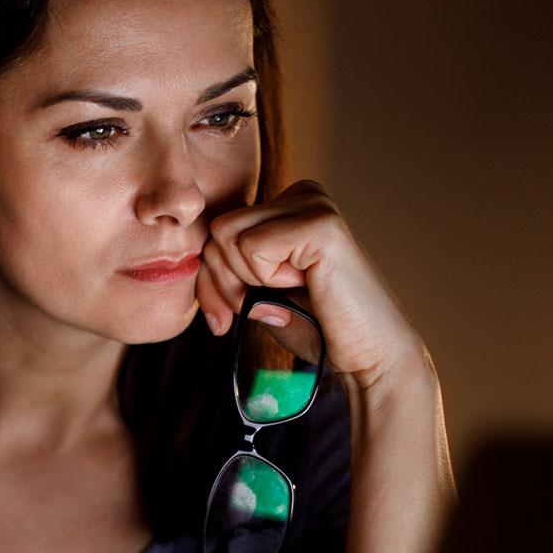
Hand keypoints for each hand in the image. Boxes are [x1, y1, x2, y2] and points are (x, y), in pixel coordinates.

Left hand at [196, 178, 426, 390]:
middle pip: (217, 231)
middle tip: (267, 308)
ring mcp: (313, 204)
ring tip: (290, 295)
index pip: (218, 227)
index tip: (227, 316)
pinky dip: (266, 280)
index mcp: (289, 203)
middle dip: (227, 283)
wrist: (369, 359)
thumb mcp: (253, 293)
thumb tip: (182, 262)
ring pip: (227, 237)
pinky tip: (305, 287)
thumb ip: (221, 270)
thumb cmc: (314, 326)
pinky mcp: (319, 224)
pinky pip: (251, 247)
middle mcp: (302, 193)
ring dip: (248, 283)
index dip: (215, 278)